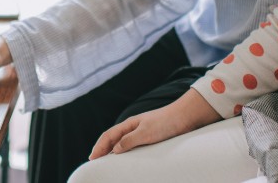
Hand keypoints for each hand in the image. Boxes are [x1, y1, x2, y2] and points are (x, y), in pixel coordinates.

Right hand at [89, 89, 220, 159]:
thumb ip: (129, 141)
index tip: (92, 158)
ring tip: (107, 161)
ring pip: (122, 142)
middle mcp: (133, 127)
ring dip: (112, 150)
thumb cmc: (166, 122)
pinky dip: (125, 152)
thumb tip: (114, 150)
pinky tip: (127, 158)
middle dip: (102, 149)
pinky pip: (132, 145)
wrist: (186, 117)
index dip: (99, 147)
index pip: (108, 136)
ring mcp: (142, 132)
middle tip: (95, 161)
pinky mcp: (151, 137)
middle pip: (113, 139)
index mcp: (129, 124)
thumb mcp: (146, 133)